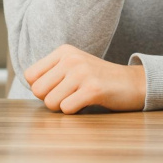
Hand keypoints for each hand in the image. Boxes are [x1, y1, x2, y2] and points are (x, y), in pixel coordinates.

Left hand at [24, 44, 145, 113]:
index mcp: (63, 51)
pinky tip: (87, 103)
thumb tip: (30, 87)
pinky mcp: (93, 89)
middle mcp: (71, 58)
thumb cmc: (98, 79)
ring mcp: (82, 72)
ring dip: (63, 107)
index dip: (41, 88)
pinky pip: (67, 108)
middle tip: (68, 96)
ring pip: (50, 102)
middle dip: (50, 100)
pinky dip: (75, 111)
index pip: (30, 75)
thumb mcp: (74, 66)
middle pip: (38, 90)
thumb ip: (52, 72)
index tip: (57, 88)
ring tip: (78, 98)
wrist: (132, 83)